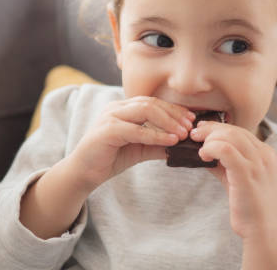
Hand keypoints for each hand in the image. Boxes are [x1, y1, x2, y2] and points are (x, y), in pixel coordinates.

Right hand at [69, 96, 193, 191]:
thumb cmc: (110, 158)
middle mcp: (116, 108)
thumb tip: (182, 144)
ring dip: (167, 122)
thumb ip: (158, 144)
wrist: (84, 172)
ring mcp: (110, 117)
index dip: (174, 109)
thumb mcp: (139, 150)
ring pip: (145, 110)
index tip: (191, 119)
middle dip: (174, 114)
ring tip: (183, 133)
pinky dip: (156, 135)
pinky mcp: (107, 130)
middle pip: (151, 103)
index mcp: (123, 108)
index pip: (153, 102)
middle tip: (190, 127)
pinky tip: (170, 141)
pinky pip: (136, 130)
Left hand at [191, 120, 276, 240]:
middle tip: (194, 135)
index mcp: (265, 153)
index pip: (239, 130)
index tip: (201, 131)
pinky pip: (225, 149)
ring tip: (200, 150)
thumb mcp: (238, 177)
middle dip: (210, 130)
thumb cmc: (248, 205)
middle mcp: (264, 154)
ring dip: (209, 139)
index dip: (217, 128)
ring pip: (229, 136)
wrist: (262, 229)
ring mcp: (257, 163)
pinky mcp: (246, 173)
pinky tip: (203, 157)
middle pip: (233, 130)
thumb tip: (202, 150)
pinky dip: (210, 148)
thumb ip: (224, 162)